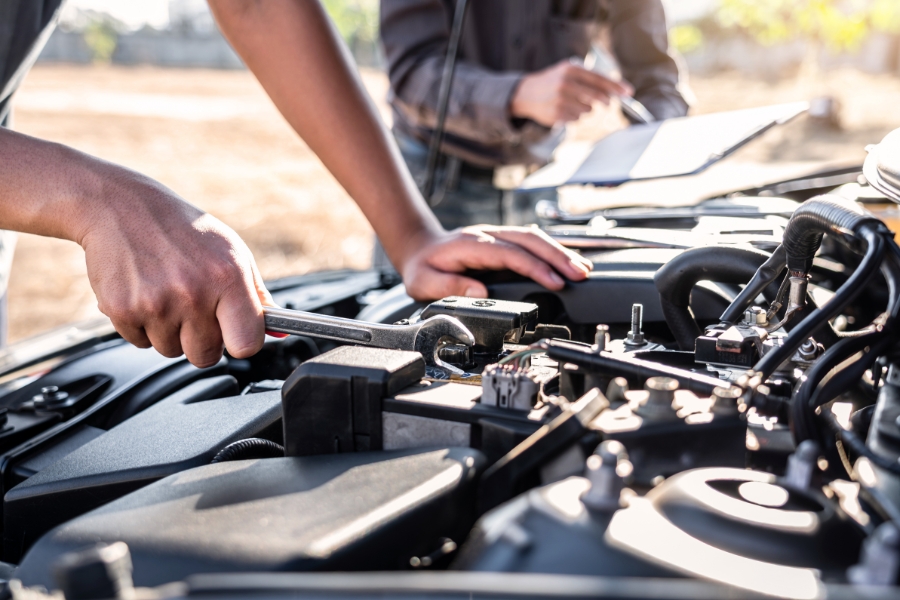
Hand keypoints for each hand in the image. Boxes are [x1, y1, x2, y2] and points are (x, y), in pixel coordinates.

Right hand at [79, 170, 271, 367]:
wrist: (122, 207)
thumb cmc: (185, 231)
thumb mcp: (232, 253)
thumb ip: (257, 296)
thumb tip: (279, 332)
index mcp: (228, 277)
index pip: (246, 344)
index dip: (241, 342)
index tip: (234, 333)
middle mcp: (193, 293)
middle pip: (205, 356)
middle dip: (202, 339)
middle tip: (194, 308)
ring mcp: (156, 304)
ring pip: (171, 350)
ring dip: (170, 332)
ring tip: (166, 294)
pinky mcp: (123, 310)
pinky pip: (141, 342)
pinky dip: (143, 325)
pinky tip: (144, 293)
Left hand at [398, 225, 592, 300]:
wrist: (419, 247)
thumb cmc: (423, 267)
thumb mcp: (424, 282)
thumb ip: (448, 286)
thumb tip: (478, 291)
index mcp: (471, 245)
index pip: (511, 253)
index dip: (535, 267)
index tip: (554, 282)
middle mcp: (488, 235)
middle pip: (530, 239)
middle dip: (558, 256)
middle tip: (580, 275)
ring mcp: (497, 235)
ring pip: (535, 237)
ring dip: (560, 252)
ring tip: (583, 270)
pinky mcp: (503, 240)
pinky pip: (532, 241)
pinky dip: (553, 250)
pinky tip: (569, 261)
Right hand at [510, 59, 632, 126]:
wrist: (526, 93)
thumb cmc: (553, 81)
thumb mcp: (568, 72)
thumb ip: (588, 79)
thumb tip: (614, 92)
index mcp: (571, 69)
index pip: (599, 79)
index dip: (616, 87)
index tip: (629, 92)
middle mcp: (565, 84)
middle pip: (597, 96)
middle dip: (606, 101)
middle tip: (608, 103)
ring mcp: (560, 100)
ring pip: (588, 110)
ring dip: (586, 109)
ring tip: (573, 103)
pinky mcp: (556, 114)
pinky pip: (577, 118)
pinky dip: (574, 116)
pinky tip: (564, 109)